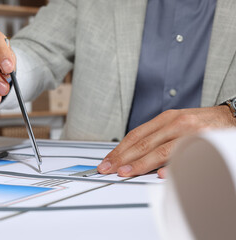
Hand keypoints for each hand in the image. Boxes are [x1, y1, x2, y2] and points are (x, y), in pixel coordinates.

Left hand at [97, 106, 235, 177]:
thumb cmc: (201, 122)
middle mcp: (175, 123)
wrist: (231, 117)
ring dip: (140, 163)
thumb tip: (132, 154)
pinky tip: (160, 174)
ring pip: (160, 150)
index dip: (119, 149)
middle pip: (143, 143)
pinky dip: (172, 166)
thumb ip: (156, 137)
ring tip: (126, 172)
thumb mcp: (175, 123)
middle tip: (109, 169)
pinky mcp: (204, 143)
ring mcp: (190, 133)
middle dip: (123, 158)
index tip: (107, 161)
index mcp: (166, 119)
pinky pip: (184, 157)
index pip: (136, 135)